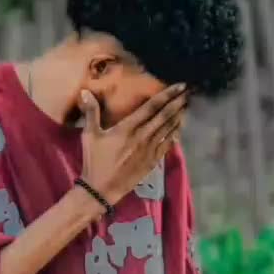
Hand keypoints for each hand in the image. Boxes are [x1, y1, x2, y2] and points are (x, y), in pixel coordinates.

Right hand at [79, 84, 186, 206]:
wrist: (102, 188)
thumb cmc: (94, 161)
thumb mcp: (89, 135)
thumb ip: (91, 112)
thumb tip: (85, 91)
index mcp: (128, 127)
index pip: (152, 106)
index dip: (167, 94)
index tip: (180, 86)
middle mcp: (143, 136)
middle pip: (165, 116)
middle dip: (178, 103)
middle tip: (188, 93)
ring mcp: (149, 150)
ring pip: (168, 129)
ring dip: (178, 117)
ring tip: (186, 107)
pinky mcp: (152, 162)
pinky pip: (167, 146)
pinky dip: (174, 136)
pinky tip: (179, 130)